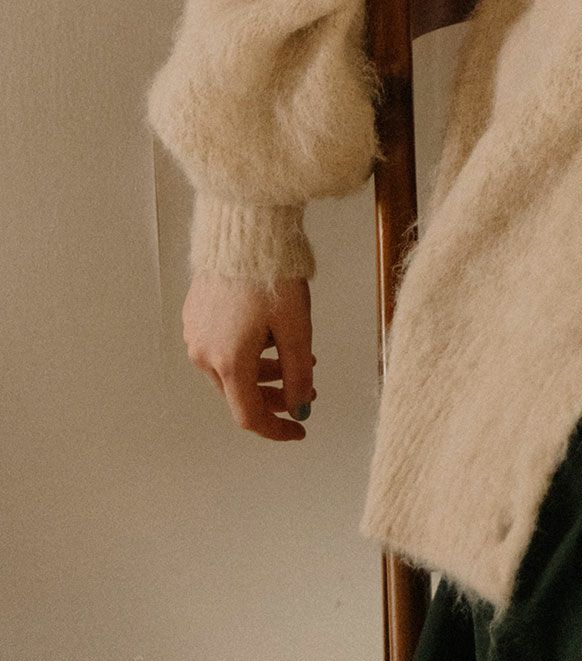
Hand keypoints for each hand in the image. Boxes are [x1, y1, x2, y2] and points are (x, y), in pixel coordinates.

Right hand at [182, 271, 317, 440]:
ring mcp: (196, 333)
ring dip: (263, 372)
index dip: (276, 429)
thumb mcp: (297, 327)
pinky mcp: (195, 314)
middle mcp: (204, 353)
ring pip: (230, 369)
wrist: (245, 231)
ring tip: (296, 357)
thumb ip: (298, 374)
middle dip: (275, 396)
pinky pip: (221, 346)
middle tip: (307, 388)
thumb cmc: (272, 276)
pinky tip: (270, 335)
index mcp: (228, 362)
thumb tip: (301, 407)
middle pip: (239, 392)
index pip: (249, 415)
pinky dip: (247, 351)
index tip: (299, 429)